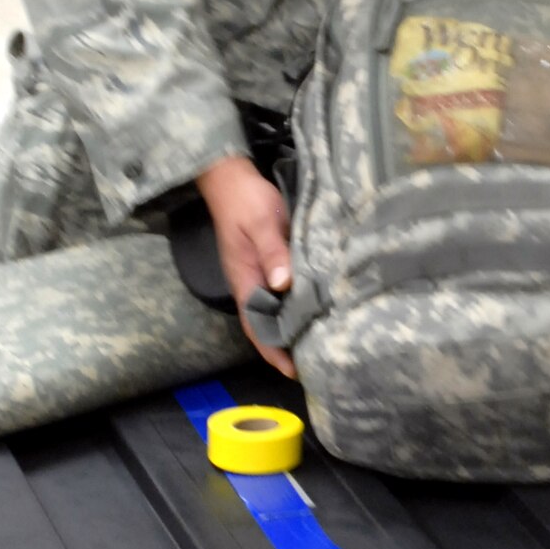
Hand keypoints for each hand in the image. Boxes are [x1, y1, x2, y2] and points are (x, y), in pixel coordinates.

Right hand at [196, 154, 296, 378]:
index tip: (293, 371)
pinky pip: (281, 291)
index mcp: (245, 280)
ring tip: (319, 342)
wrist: (230, 177)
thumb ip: (273, 252)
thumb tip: (283, 285)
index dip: (273, 350)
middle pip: (266, 324)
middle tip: (316, 362)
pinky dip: (295, 304)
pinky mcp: (268, 262)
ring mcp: (258, 273)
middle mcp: (250, 282)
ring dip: (292, 326)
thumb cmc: (246, 200)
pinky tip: (314, 307)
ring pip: (275, 309)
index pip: (257, 325)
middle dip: (286, 346)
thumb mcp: (262, 223)